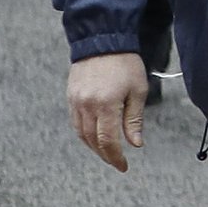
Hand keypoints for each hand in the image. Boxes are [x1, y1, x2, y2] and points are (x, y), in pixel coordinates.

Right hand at [67, 51, 150, 171]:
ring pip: (81, 134)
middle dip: (105, 155)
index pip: (108, 141)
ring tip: (107, 152)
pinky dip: (84, 134)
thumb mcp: (137, 90)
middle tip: (116, 162)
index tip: (123, 166)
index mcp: (106, 105)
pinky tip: (93, 137)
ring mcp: (76, 102)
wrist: (102, 40)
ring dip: (93, 147)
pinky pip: (75, 123)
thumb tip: (135, 143)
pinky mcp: (70, 97)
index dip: (115, 157)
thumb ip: (134, 119)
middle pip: (92, 141)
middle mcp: (87, 106)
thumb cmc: (124, 62)